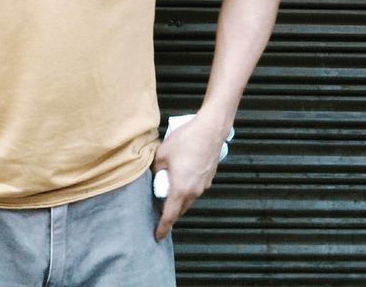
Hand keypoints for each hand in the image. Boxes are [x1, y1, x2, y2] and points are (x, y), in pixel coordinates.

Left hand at [151, 111, 226, 240]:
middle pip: (180, 210)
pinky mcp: (209, 178)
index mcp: (180, 189)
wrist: (211, 130)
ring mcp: (203, 185)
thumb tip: (155, 175)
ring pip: (188, 200)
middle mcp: (194, 191)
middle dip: (170, 213)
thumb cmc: (186, 140)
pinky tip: (181, 178)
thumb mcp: (162, 153)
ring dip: (179, 201)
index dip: (163, 227)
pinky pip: (195, 190)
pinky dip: (187, 190)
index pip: (170, 215)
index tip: (158, 236)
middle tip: (158, 212)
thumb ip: (156, 168)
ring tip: (168, 192)